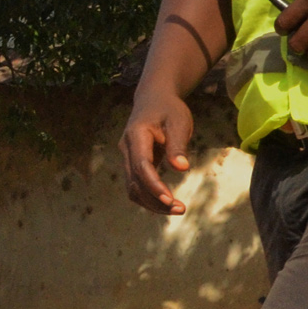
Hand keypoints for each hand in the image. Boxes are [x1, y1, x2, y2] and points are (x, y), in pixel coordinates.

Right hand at [119, 90, 193, 215]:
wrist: (154, 99)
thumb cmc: (169, 109)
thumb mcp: (179, 121)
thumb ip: (178, 145)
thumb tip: (181, 168)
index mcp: (137, 135)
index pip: (142, 165)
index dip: (154, 185)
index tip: (170, 199)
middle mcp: (126, 148)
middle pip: (135, 182)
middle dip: (155, 199)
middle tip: (181, 209)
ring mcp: (127, 157)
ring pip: (133, 188)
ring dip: (152, 203)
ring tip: (178, 209)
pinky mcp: (132, 164)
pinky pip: (136, 185)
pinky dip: (150, 197)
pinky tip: (167, 203)